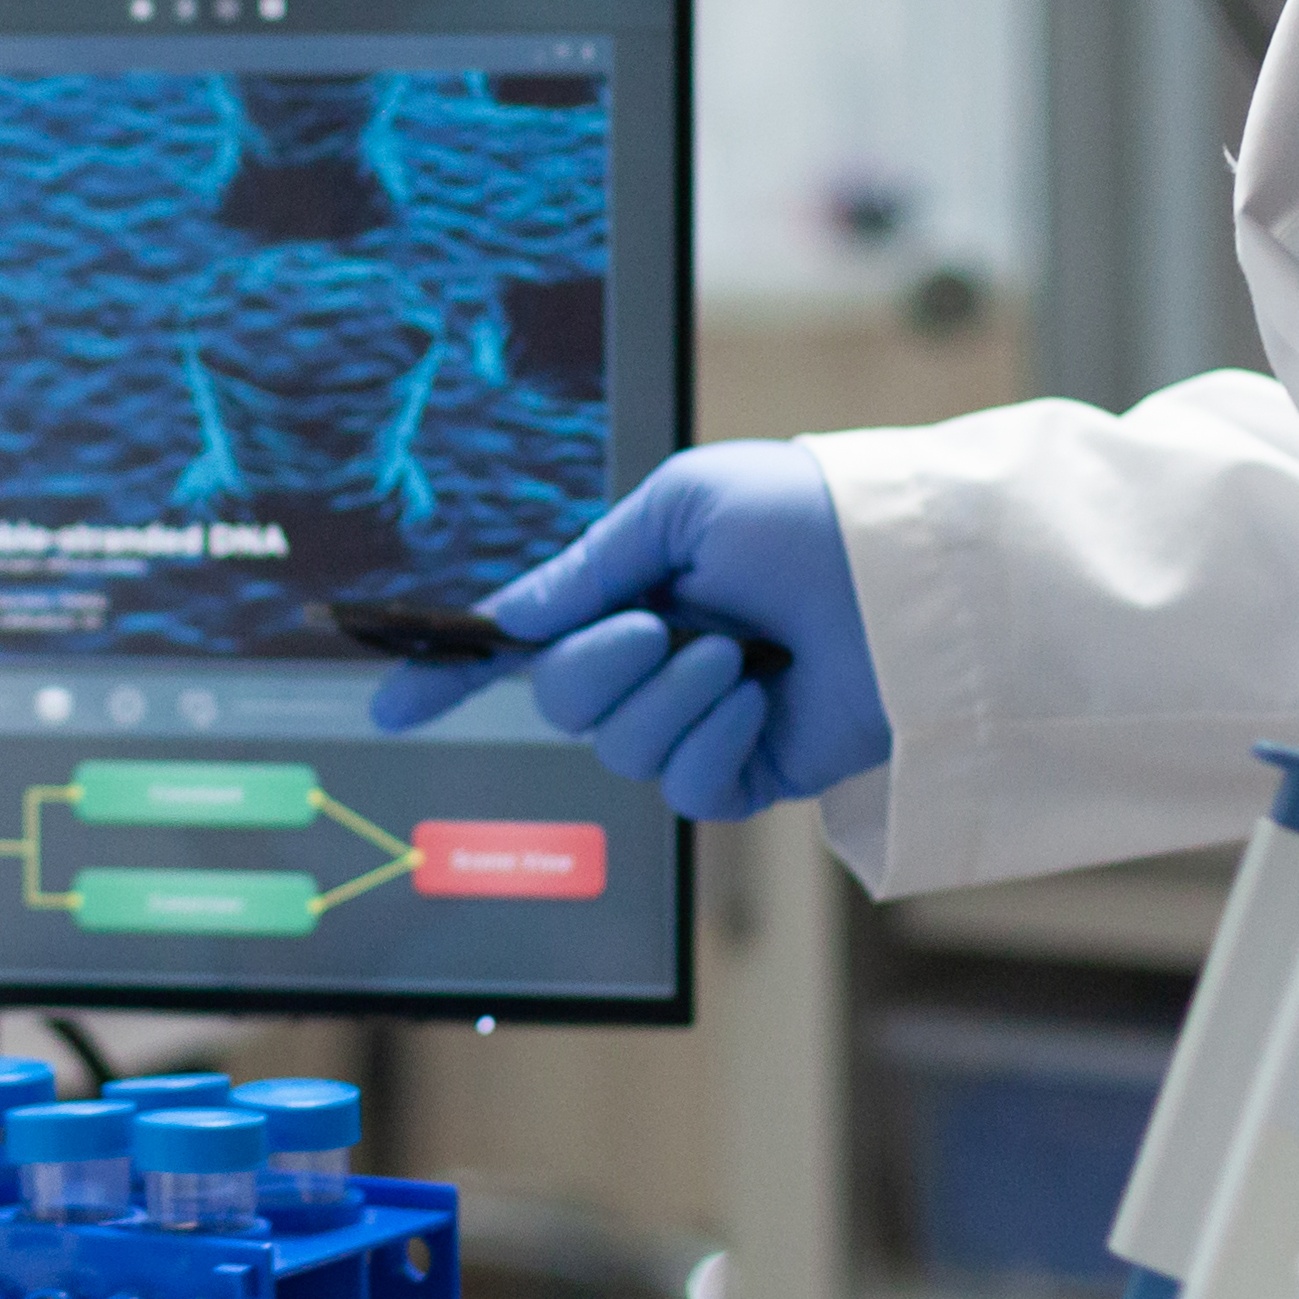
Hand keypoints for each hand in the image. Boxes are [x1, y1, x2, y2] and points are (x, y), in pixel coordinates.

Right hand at [363, 441, 886, 818]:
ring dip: (673, 699)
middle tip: (663, 628)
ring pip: (623, 750)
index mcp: (636, 592)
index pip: (527, 644)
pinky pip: (689, 789)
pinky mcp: (752, 771)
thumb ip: (588, 569)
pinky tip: (763, 703)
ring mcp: (704, 720)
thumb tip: (509, 621)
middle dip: (600, 669)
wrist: (907, 574)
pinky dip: (716, 741)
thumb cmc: (806, 515)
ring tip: (744, 655)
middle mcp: (659, 660)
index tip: (390, 706)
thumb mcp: (682, 509)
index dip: (453, 676)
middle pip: (563, 703)